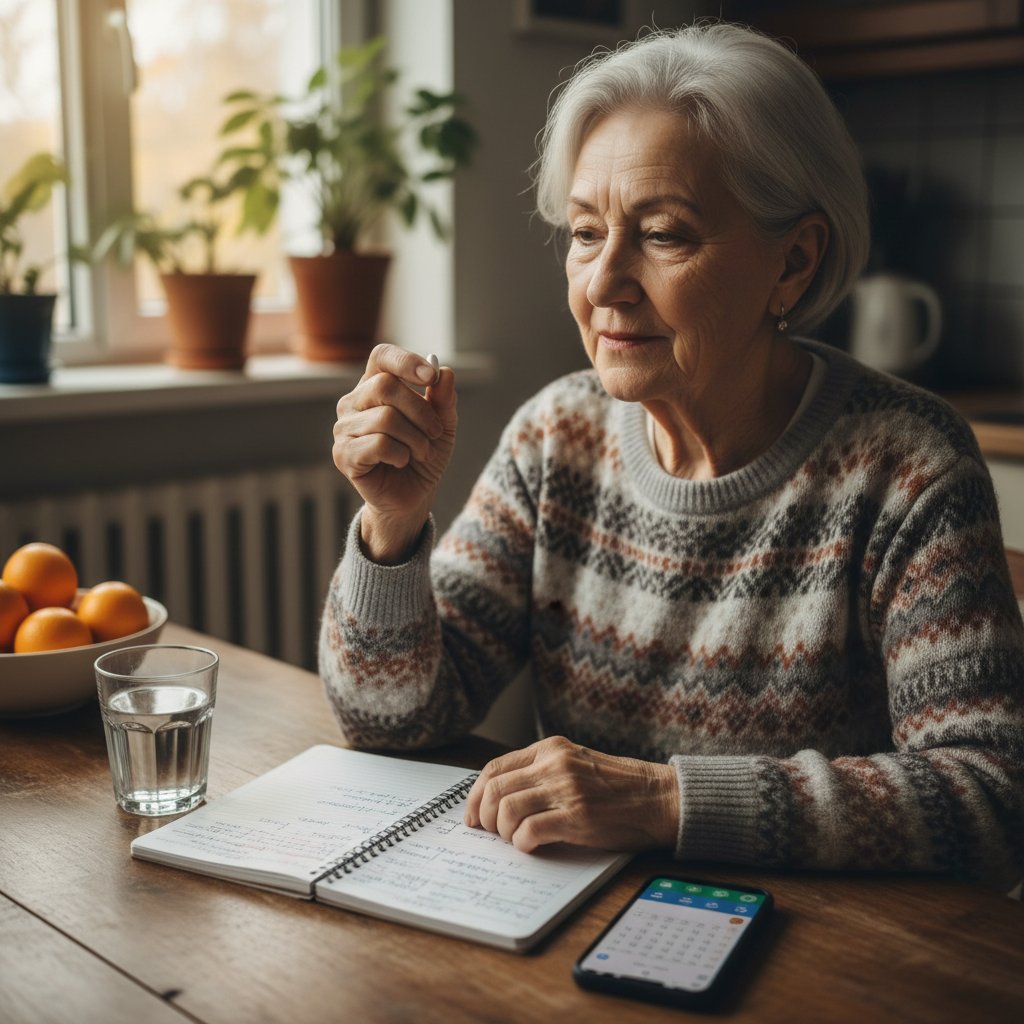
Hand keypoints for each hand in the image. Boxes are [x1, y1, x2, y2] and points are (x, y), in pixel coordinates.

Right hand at [332, 344, 456, 562]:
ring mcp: (344, 428)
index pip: (382, 356)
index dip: (406, 361)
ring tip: (420, 452)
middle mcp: (354, 401)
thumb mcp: (442, 426)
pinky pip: (377, 444)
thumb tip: (446, 372)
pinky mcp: (342, 454)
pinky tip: (401, 462)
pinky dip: (400, 454)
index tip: (431, 377)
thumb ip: (443, 400)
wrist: (413, 495)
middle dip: (420, 410)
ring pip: (384, 418)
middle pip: (385, 386)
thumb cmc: (423, 455)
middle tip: (435, 431)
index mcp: (375, 385)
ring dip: (415, 438)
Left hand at [463, 736, 678, 853]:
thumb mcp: (576, 763)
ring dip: (503, 833)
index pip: (494, 768)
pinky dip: (522, 843)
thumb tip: (499, 798)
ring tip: (516, 840)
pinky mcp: (576, 816)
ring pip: (506, 810)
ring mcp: (565, 789)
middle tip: (490, 834)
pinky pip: (529, 831)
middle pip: (494, 790)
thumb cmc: (618, 787)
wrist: (659, 798)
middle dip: (483, 817)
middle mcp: (554, 764)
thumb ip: (542, 772)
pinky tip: (532, 846)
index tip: (473, 816)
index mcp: (551, 749)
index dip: (475, 796)